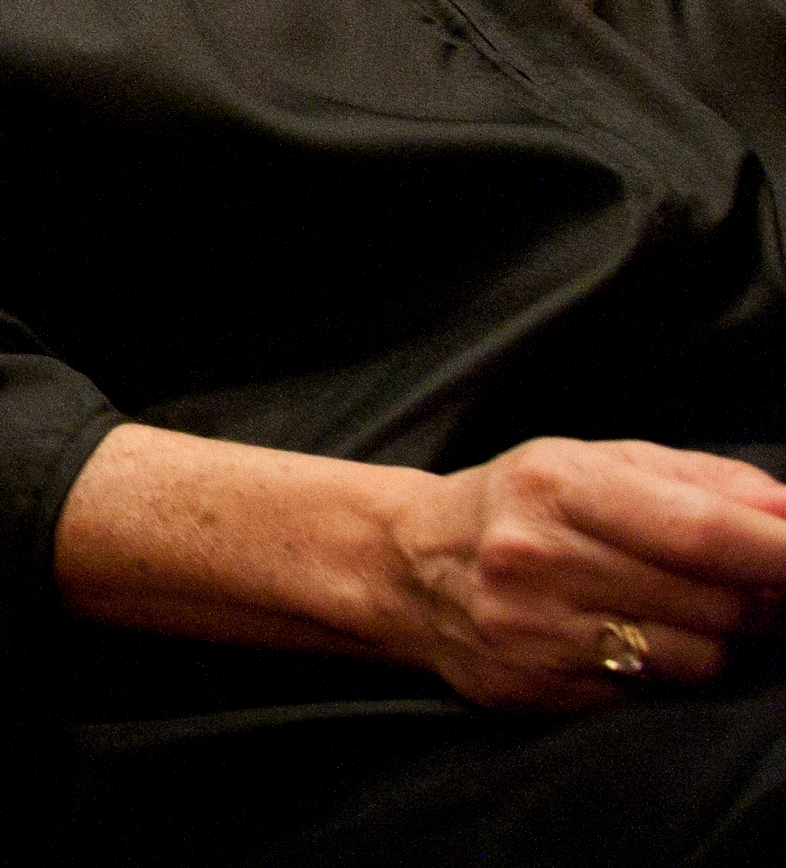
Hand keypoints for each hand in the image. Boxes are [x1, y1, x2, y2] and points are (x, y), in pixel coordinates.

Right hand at [382, 439, 785, 705]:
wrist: (406, 564)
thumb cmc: (523, 504)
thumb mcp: (597, 462)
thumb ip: (703, 481)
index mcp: (557, 485)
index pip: (700, 530)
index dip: (780, 551)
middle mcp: (539, 558)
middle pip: (714, 602)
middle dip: (763, 596)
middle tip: (764, 582)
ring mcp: (533, 631)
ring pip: (695, 658)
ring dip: (717, 637)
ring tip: (680, 608)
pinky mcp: (536, 689)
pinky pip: (650, 693)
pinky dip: (663, 668)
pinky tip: (630, 637)